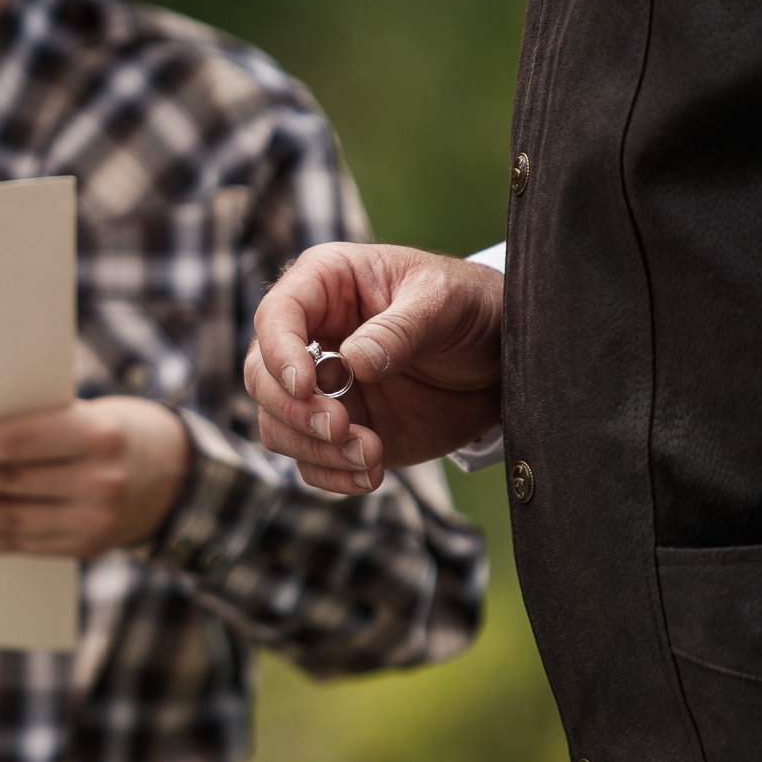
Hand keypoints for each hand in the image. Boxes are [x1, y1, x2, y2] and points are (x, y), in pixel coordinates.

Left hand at [0, 397, 189, 558]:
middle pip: (9, 483)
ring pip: (10, 522)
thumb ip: (36, 424)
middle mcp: (98, 481)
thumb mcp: (89, 412)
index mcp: (96, 434)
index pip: (18, 443)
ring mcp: (93, 520)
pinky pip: (22, 546)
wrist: (180, 475)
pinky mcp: (84, 547)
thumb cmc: (115, 429)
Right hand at [244, 243, 502, 494]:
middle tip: (342, 427)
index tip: (307, 386)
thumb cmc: (469, 308)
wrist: (499, 359)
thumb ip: (401, 329)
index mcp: (325, 285)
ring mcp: (320, 387)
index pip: (276, 316)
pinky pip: (308, 460)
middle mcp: (310, 336)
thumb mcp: (445, 302)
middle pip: (262, 377)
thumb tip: (354, 362)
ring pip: (277, 424)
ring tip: (372, 454)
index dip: (280, 353)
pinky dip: (332, 475)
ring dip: (315, 449)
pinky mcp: (337, 430)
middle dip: (295, 410)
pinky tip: (370, 476)